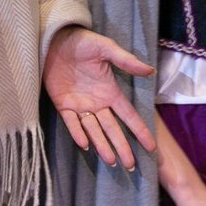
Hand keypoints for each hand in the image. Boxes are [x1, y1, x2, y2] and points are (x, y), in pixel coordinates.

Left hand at [41, 26, 156, 168]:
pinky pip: (71, 123)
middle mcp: (97, 102)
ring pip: (93, 130)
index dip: (139, 130)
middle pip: (112, 128)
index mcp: (110, 91)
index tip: (151, 147)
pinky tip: (85, 145)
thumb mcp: (105, 48)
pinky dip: (78, 133)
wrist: (54, 40)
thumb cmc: (82, 42)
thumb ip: (125, 60)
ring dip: (102, 145)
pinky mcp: (63, 104)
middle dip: (121, 146)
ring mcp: (80, 105)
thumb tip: (150, 70)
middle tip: (130, 165)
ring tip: (111, 161)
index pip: (128, 115)